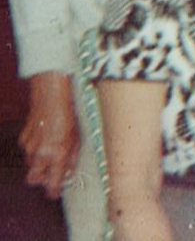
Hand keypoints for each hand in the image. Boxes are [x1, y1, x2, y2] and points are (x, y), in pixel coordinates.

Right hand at [20, 71, 79, 198]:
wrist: (52, 96)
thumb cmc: (68, 114)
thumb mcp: (77, 137)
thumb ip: (71, 157)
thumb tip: (68, 172)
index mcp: (57, 155)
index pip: (52, 184)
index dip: (53, 191)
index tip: (55, 192)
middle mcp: (41, 154)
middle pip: (33, 180)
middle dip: (41, 179)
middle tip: (51, 173)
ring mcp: (29, 147)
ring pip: (30, 165)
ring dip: (38, 163)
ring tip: (50, 149)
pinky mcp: (23, 139)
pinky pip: (28, 151)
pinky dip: (34, 149)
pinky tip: (44, 136)